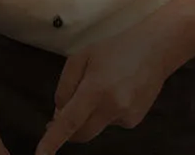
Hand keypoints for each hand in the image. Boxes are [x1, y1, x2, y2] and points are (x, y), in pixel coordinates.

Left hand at [36, 32, 172, 154]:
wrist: (153, 51)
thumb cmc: (112, 50)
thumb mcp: (79, 59)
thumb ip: (64, 88)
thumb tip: (58, 116)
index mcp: (95, 90)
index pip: (69, 122)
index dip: (53, 140)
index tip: (41, 154)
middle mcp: (112, 107)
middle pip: (81, 134)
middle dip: (68, 130)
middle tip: (60, 115)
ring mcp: (126, 116)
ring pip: (95, 126)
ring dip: (90, 114)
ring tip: (103, 86)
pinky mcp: (134, 120)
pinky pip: (109, 122)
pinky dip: (105, 111)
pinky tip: (116, 92)